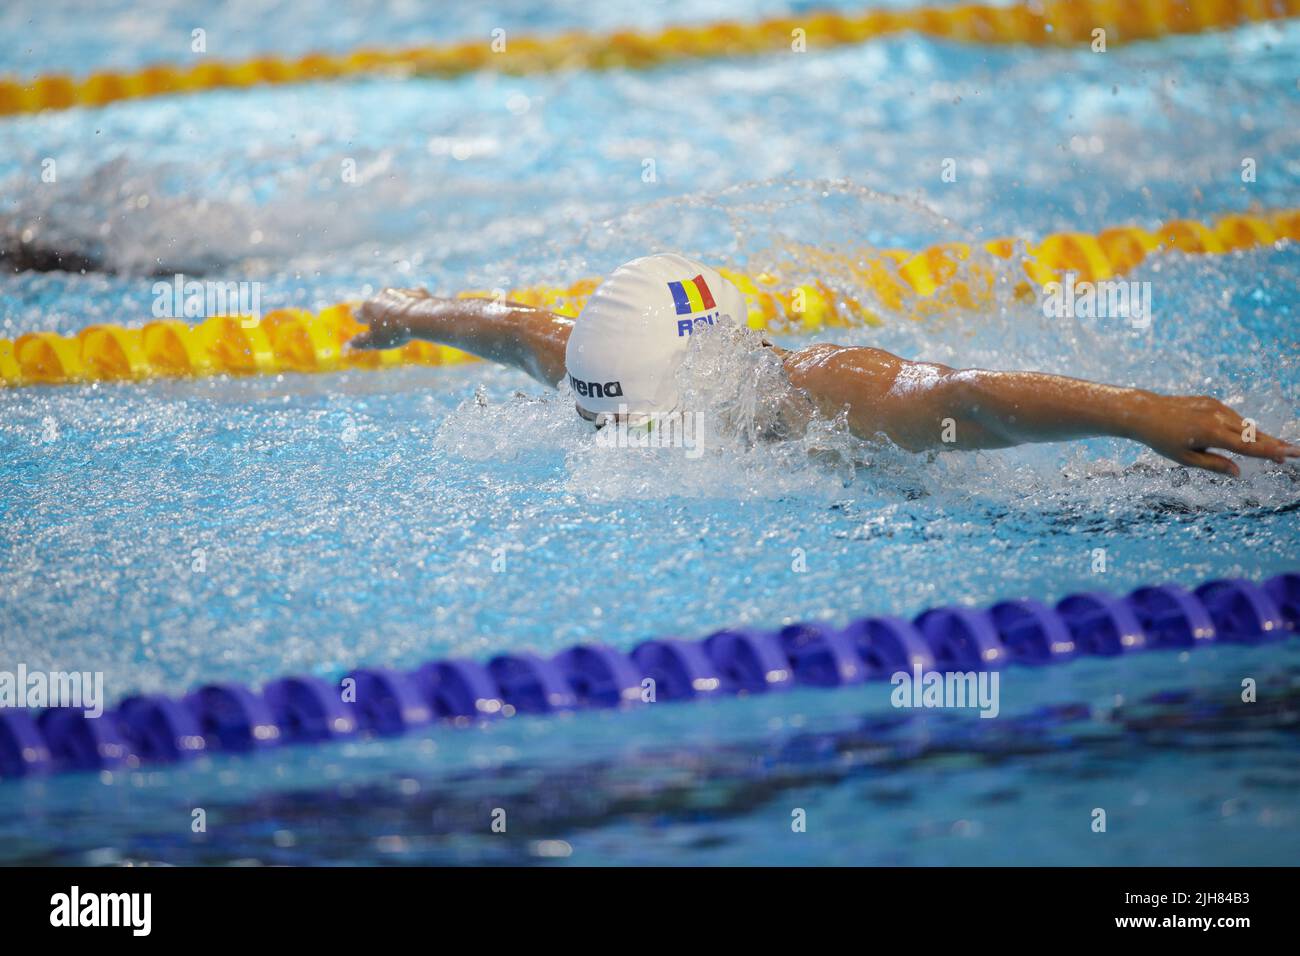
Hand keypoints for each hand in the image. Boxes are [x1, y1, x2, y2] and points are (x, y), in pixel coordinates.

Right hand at [346, 288, 428, 349]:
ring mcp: (399, 291)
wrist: (422, 317)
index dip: (360, 319)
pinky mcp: (416, 292)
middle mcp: (381, 295)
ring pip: (394, 300)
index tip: (360, 320)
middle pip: (376, 304)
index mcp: (369, 306)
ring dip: (395, 307)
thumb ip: (362, 342)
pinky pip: (413, 299)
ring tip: (401, 320)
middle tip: (382, 322)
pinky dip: (413, 305)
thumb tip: (350, 344)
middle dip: (378, 312)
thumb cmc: (396, 331)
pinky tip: (418, 314)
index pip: (358, 313)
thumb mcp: (377, 341)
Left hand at [1135, 393, 1298, 475]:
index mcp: (1211, 433)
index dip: (1272, 452)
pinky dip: (1243, 427)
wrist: (1144, 412)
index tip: (1291, 454)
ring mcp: (1215, 406)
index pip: (1248, 446)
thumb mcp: (1185, 458)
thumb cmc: (1162, 440)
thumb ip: (1214, 465)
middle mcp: (1217, 417)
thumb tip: (1238, 472)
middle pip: (1252, 434)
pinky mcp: (1211, 401)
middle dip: (1274, 444)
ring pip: (1244, 424)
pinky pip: (1232, 417)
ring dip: (1260, 437)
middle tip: (1294, 454)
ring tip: (1276, 450)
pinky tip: (1251, 437)